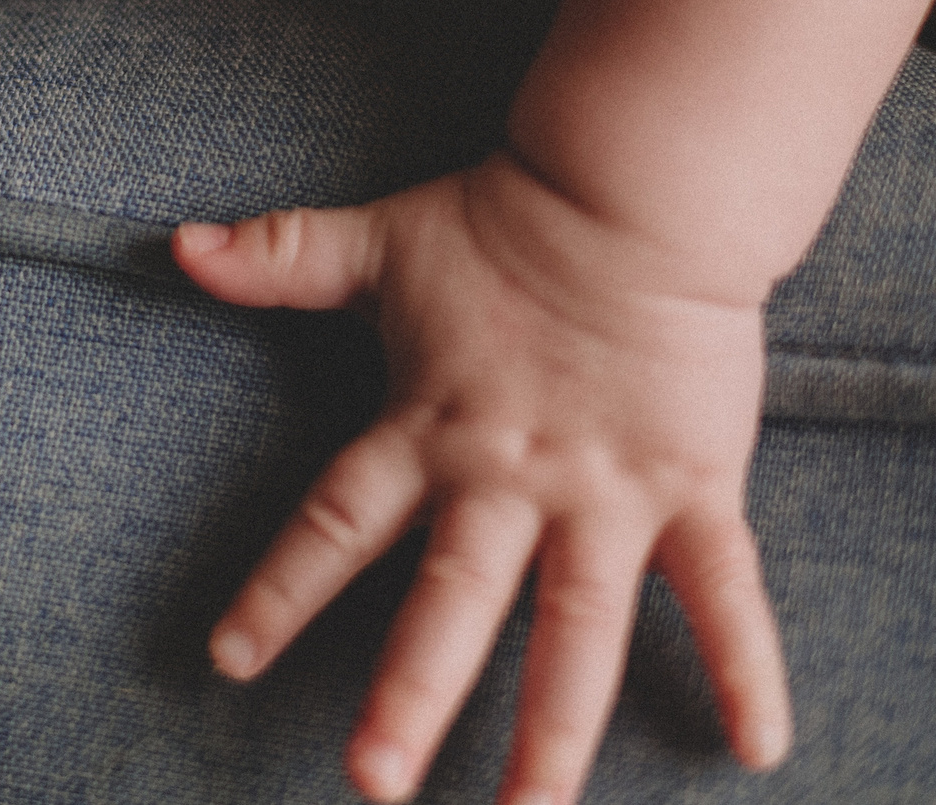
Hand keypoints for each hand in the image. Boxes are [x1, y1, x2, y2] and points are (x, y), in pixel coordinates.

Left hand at [172, 155, 792, 804]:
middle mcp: (507, 477)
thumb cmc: (505, 220)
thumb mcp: (377, 242)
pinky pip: (723, 590)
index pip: (336, 523)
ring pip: (575, 629)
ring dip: (554, 729)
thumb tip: (177, 244)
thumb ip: (279, 258)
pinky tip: (758, 748)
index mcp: (425, 430)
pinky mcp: (692, 487)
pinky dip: (745, 664)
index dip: (280, 591)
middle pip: (450, 603)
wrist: (634, 191)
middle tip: (371, 784)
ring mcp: (603, 492)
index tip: (228, 661)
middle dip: (409, 696)